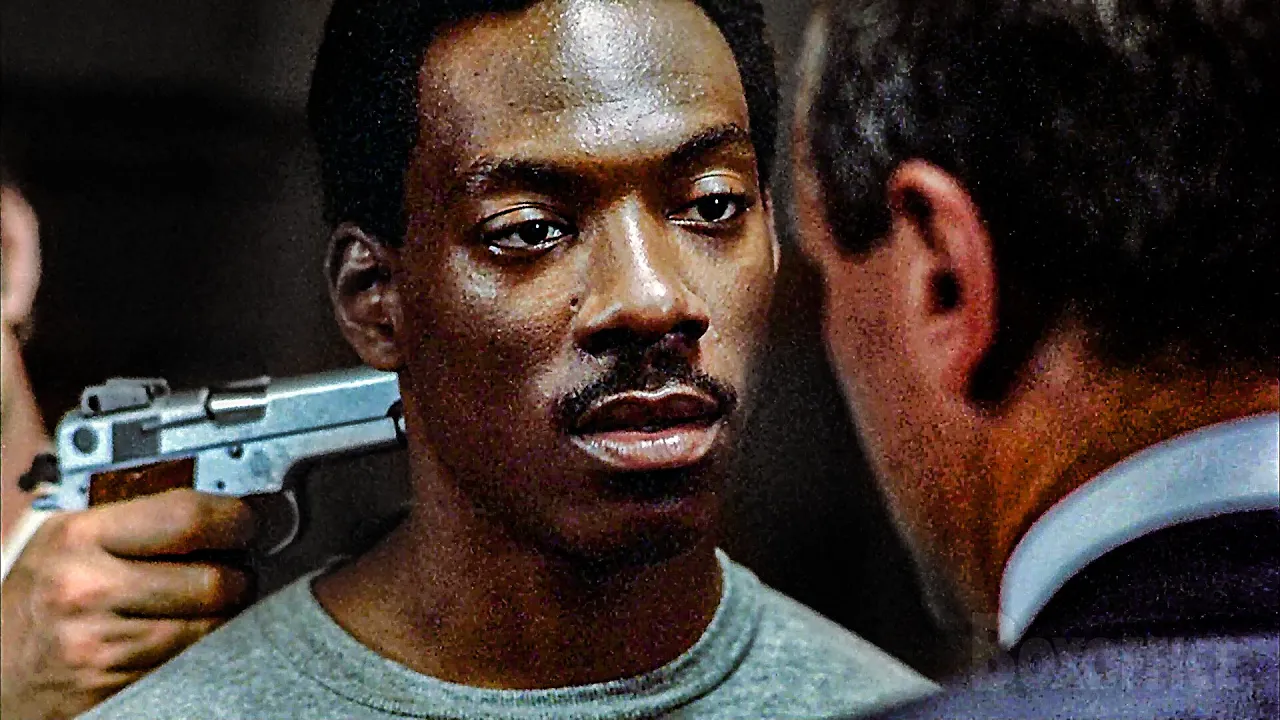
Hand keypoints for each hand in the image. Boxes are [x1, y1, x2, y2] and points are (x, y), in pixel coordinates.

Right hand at [1, 489, 255, 719]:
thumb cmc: (38, 601)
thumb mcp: (67, 542)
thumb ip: (131, 517)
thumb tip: (212, 499)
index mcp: (79, 537)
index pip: (186, 518)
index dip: (233, 518)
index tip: (245, 521)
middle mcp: (88, 589)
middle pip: (212, 579)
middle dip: (238, 573)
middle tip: (237, 568)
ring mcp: (101, 643)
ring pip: (211, 625)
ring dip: (225, 613)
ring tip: (210, 602)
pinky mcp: (115, 684)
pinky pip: (191, 660)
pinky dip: (202, 645)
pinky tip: (186, 633)